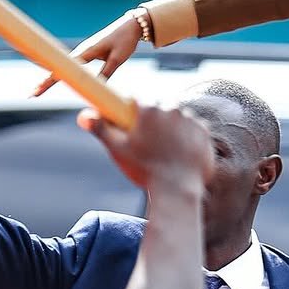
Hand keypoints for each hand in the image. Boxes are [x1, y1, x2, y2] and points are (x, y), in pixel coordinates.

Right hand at [33, 13, 141, 96]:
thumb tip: (94, 89)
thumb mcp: (118, 58)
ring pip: (64, 67)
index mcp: (86, 51)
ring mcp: (83, 52)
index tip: (38, 90)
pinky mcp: (88, 53)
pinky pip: (72, 64)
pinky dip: (62, 72)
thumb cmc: (125, 41)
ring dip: (52, 77)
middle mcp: (81, 51)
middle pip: (59, 68)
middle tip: (32, 94)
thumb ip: (106, 73)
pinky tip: (55, 78)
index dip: (50, 81)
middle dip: (46, 82)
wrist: (130, 26)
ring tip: (39, 89)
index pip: (64, 69)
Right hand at [77, 101, 212, 192]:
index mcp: (149, 109)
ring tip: (164, 148)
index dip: (133, 109)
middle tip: (148, 139)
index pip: (138, 99)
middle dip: (154, 118)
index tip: (131, 121)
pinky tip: (179, 152)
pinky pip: (194, 128)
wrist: (177, 189)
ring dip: (172, 126)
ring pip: (178, 117)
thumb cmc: (144, 170)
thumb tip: (83, 115)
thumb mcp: (118, 149)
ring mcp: (191, 119)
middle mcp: (172, 108)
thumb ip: (101, 129)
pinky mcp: (205, 131)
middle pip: (160, 106)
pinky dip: (188, 136)